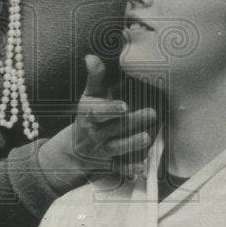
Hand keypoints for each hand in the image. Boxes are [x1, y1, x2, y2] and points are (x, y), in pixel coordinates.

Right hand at [38, 56, 155, 181]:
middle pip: (113, 128)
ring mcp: (102, 150)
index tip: (124, 106)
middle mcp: (94, 133)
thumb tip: (91, 56)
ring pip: (117, 148)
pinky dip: (129, 170)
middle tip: (152, 113)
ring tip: (147, 138)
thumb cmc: (87, 117)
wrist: (73, 151)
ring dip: (132, 144)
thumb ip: (95, 78)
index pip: (98, 112)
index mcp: (89, 115)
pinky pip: (119, 169)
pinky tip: (141, 169)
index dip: (110, 109)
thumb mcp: (89, 97)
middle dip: (132, 122)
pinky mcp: (109, 165)